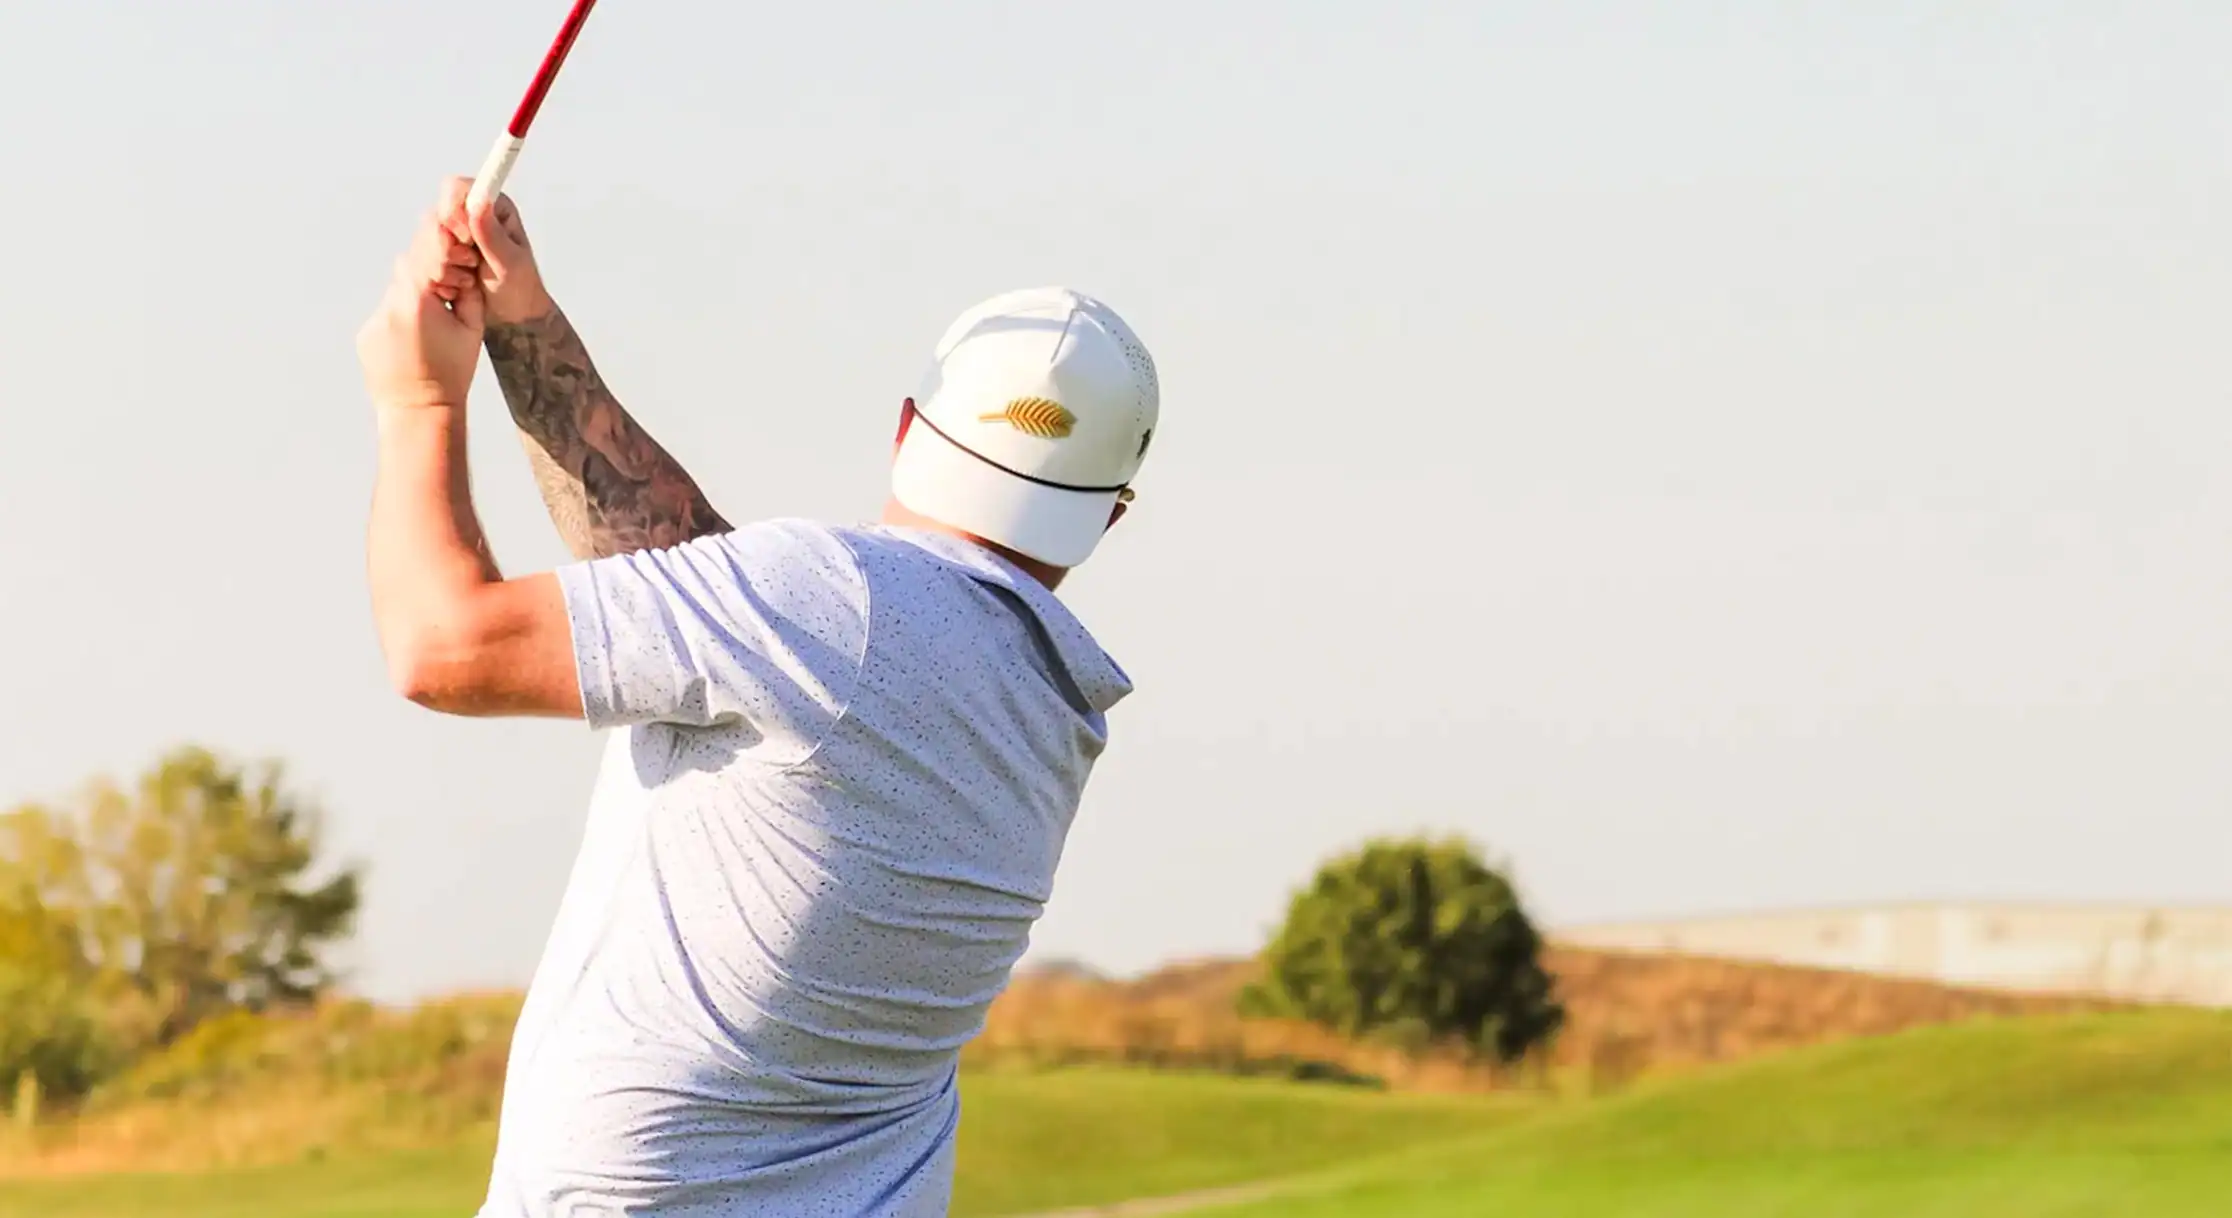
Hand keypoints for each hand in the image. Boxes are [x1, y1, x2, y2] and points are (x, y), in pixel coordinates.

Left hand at [358, 212, 485, 411]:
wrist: (419, 412)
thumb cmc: (451, 374)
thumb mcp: (472, 329)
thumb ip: (467, 291)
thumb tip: (463, 266)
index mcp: (419, 300)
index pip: (428, 251)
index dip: (443, 240)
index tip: (453, 238)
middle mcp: (390, 306)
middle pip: (409, 266)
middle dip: (430, 269)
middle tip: (449, 284)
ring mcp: (374, 320)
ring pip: (397, 291)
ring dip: (416, 295)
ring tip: (433, 322)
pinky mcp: (366, 334)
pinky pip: (387, 313)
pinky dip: (402, 318)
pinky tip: (416, 339)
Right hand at [429, 177, 554, 325]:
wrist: (512, 316)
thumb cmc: (519, 288)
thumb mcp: (510, 263)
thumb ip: (492, 234)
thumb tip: (478, 201)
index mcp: (491, 207)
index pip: (455, 188)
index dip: (453, 211)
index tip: (466, 238)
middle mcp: (467, 216)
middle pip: (434, 215)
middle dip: (446, 246)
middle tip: (470, 265)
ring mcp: (449, 236)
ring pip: (423, 238)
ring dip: (440, 264)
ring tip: (467, 281)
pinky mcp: (437, 255)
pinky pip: (419, 258)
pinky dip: (433, 275)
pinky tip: (454, 288)